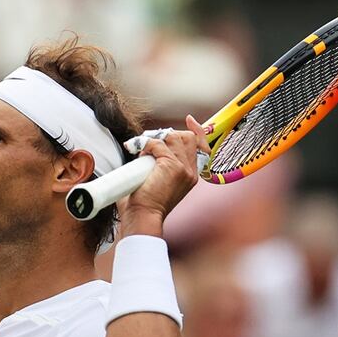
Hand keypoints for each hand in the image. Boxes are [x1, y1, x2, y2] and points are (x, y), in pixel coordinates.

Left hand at [118, 115, 208, 235]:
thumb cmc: (143, 204)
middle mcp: (190, 171)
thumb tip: (148, 151)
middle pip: (187, 137)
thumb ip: (161, 166)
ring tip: (141, 152)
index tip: (190, 119)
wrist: (142, 217)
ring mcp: (183, 168)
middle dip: (167, 134)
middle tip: (148, 145)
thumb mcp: (158, 182)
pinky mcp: (171, 166)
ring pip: (172, 137)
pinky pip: (158, 144)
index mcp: (190, 176)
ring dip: (154, 140)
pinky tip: (137, 153)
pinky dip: (145, 145)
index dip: (196, 130)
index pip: (200, 145)